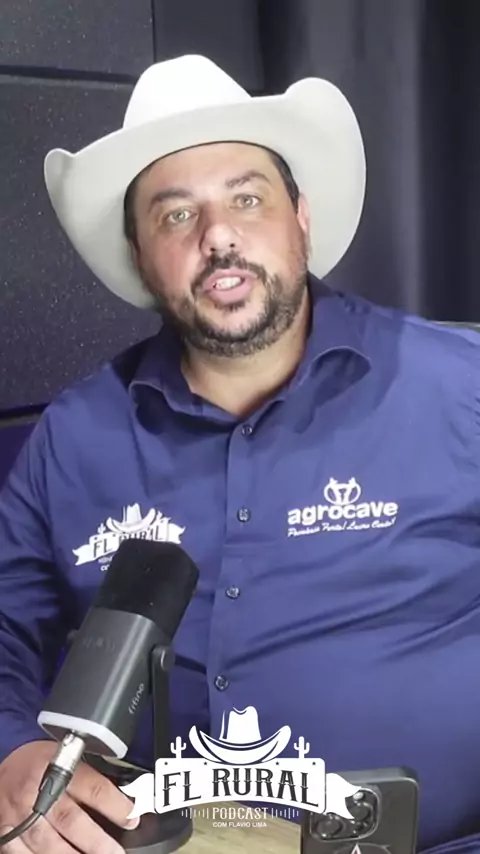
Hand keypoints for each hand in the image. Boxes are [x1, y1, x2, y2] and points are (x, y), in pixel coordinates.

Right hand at [0, 740, 138, 852]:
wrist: (1, 773)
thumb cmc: (35, 763)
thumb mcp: (62, 755)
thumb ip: (86, 773)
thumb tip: (122, 791)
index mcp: (56, 768)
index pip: (92, 788)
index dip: (115, 805)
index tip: (131, 818)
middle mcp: (37, 793)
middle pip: (71, 820)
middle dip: (96, 841)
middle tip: (116, 853)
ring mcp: (19, 817)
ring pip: (48, 843)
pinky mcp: (6, 834)